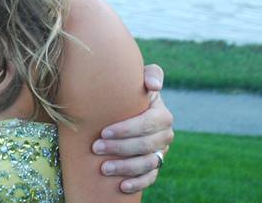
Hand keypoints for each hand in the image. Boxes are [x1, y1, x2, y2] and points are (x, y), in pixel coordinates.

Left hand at [92, 64, 173, 193]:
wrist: (127, 106)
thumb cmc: (129, 91)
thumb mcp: (138, 79)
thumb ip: (150, 74)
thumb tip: (154, 85)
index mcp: (162, 115)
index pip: (148, 124)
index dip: (127, 130)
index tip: (104, 131)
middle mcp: (165, 135)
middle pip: (146, 146)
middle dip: (120, 148)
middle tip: (96, 148)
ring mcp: (161, 152)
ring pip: (148, 164)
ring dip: (126, 168)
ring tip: (103, 168)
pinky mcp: (155, 166)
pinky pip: (150, 178)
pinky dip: (138, 183)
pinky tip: (122, 186)